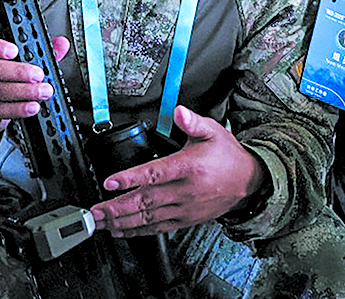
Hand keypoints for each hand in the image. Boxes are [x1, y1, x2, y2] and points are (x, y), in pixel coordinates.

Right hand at [0, 34, 71, 139]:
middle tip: (39, 75)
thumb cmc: (2, 81)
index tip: (14, 50)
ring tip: (44, 91)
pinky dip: (18, 109)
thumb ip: (39, 52)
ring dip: (24, 91)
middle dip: (17, 71)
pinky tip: (33, 106)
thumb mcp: (17, 64)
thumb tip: (61, 44)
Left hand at [89, 105, 262, 237]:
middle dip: (117, 207)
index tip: (110, 182)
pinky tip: (122, 231)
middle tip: (95, 211)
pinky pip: (158, 228)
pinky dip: (138, 231)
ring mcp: (184, 208)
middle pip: (146, 201)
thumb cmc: (228, 156)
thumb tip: (179, 112)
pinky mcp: (185, 220)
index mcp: (188, 167)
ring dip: (122, 222)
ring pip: (149, 218)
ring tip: (102, 223)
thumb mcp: (213, 131)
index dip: (130, 178)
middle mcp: (185, 190)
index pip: (155, 173)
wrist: (248, 181)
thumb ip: (192, 121)